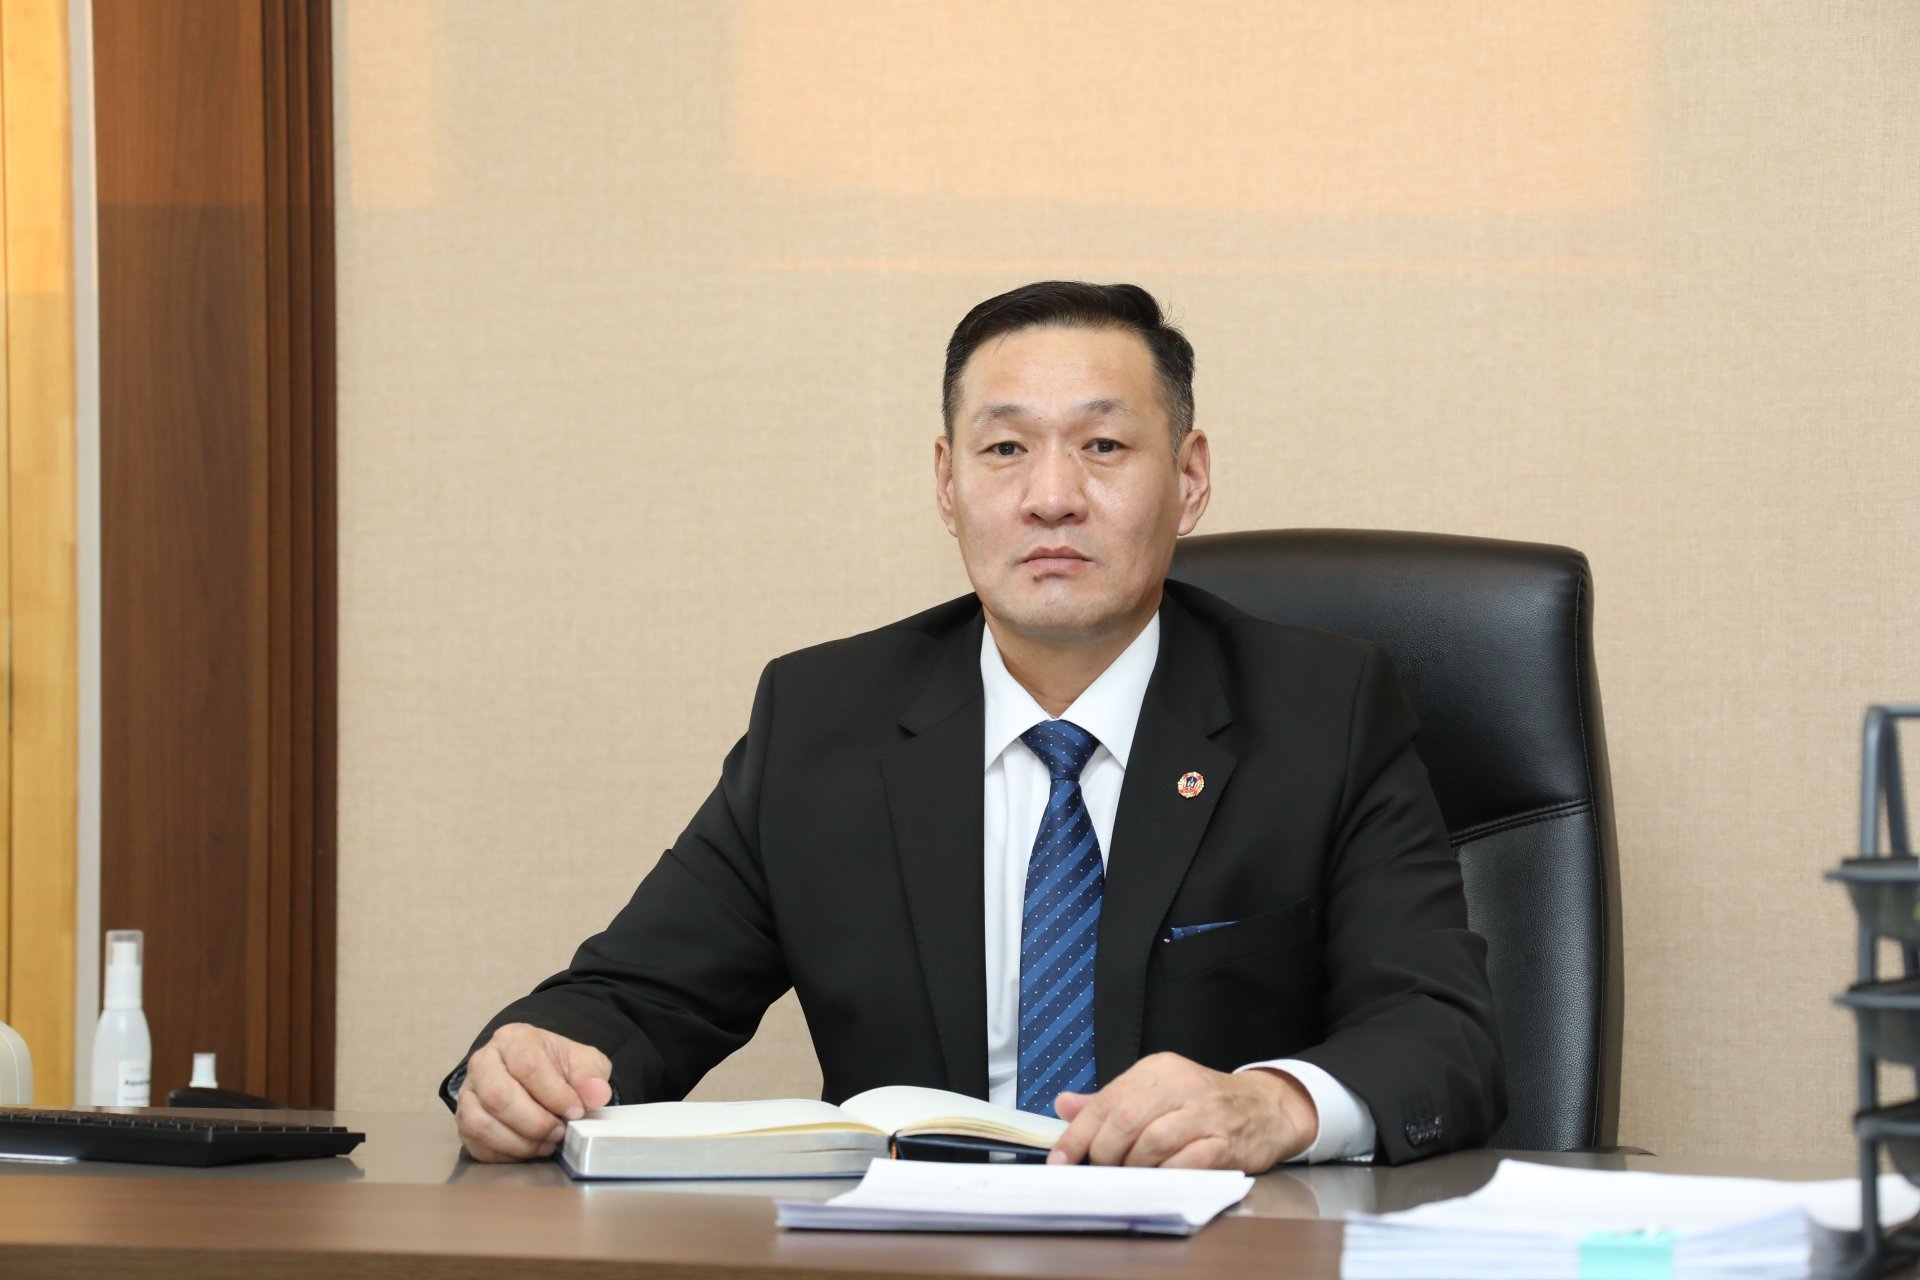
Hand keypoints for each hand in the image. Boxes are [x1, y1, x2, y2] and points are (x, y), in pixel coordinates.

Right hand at [456, 1023, 613, 1162]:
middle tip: (559, 1132)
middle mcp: (483, 1061)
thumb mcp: (584, 1063)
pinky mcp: (463, 1120)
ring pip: (481, 1123)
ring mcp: (469, 1092)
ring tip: (547, 1144)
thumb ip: (591, 1076)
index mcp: (514, 1039)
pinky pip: (477, 1144)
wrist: (540, 1077)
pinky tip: (529, 1150)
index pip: (527, 1065)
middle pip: (498, 1095)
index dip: (554, 1094)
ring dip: (519, 1142)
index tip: (576, 1111)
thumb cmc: (559, 1068)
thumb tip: (596, 1094)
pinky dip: (506, 1154)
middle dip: (535, 1122)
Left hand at [1046, 1052, 1316, 1172]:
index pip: (1106, 1100)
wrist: (1265, 1108)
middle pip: (1126, 1120)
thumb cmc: (1203, 1104)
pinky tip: (1160, 1177)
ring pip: (1153, 1142)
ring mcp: (1205, 1113)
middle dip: (1105, 1153)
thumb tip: (1064, 1106)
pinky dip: (1166, 1174)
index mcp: (1158, 1069)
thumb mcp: (1155, 1091)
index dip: (1078, 1135)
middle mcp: (1181, 1084)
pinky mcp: (1226, 1142)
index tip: (1061, 1161)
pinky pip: (1187, 1162)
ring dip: (1134, 1166)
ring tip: (1131, 1174)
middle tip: (1102, 1170)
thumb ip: (1110, 1101)